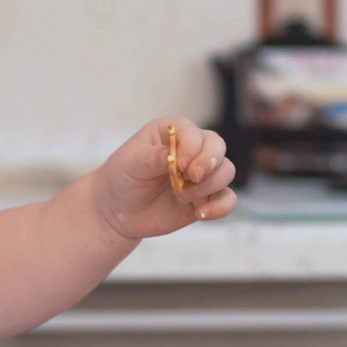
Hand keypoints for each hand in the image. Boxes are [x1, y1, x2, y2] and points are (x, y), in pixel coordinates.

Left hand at [96, 118, 237, 238]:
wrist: (118, 210)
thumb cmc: (122, 177)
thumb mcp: (130, 163)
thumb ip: (154, 157)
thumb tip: (177, 156)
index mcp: (173, 132)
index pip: (195, 133)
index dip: (192, 148)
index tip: (179, 165)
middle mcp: (192, 150)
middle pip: (218, 147)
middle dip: (209, 163)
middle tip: (191, 178)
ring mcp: (201, 175)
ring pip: (226, 172)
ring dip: (208, 186)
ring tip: (181, 196)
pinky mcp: (205, 198)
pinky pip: (228, 199)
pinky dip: (220, 207)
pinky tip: (199, 214)